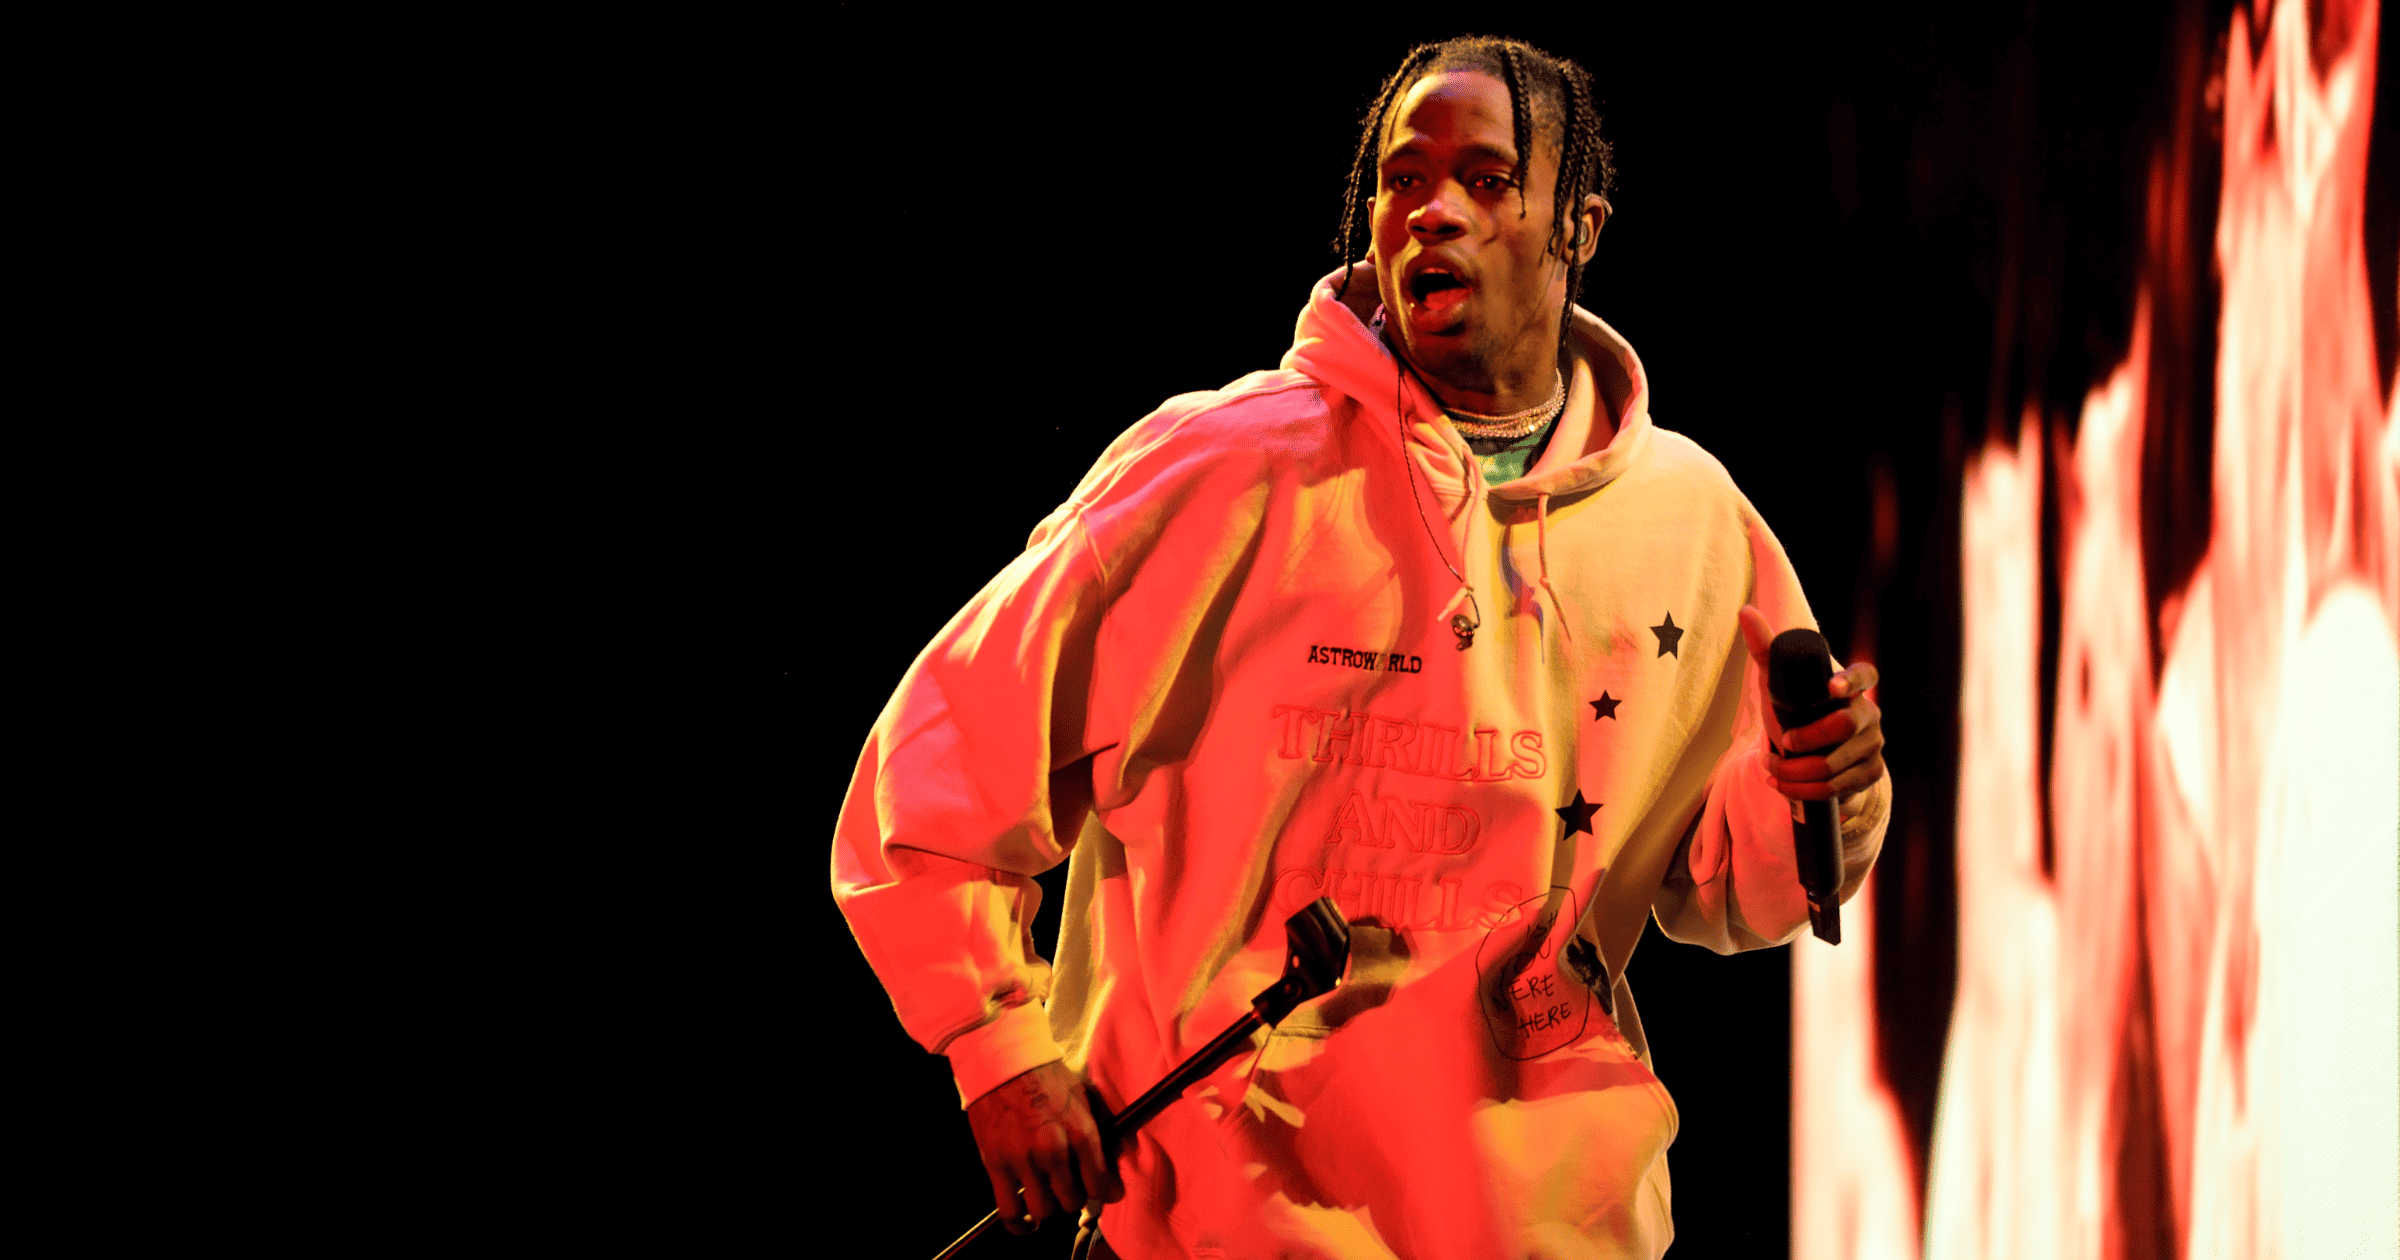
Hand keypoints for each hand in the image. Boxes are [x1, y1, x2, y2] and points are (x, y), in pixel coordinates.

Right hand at [963, 1060, 1123, 1234]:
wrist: (1002, 1059)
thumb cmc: (1045, 1074)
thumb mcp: (1083, 1095)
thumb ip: (1101, 1129)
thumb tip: (1116, 1160)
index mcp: (1080, 1131)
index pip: (1101, 1183)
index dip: (1106, 1192)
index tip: (1106, 1192)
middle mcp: (1053, 1150)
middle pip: (1073, 1201)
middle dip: (1076, 1196)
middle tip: (1073, 1185)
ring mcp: (1022, 1161)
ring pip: (1045, 1210)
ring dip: (1050, 1206)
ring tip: (1049, 1193)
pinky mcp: (996, 1165)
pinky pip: (1010, 1212)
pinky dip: (1020, 1224)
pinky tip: (1028, 1222)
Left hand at [1737, 605, 1886, 810]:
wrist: (1811, 757)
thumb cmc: (1797, 711)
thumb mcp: (1779, 682)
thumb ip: (1766, 648)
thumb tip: (1745, 612)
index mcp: (1850, 686)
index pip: (1864, 675)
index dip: (1851, 680)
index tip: (1831, 687)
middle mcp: (1869, 713)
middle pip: (1844, 725)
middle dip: (1807, 738)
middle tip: (1782, 742)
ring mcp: (1873, 745)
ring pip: (1835, 764)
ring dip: (1795, 772)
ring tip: (1772, 770)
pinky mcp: (1870, 774)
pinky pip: (1835, 787)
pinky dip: (1803, 790)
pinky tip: (1784, 786)